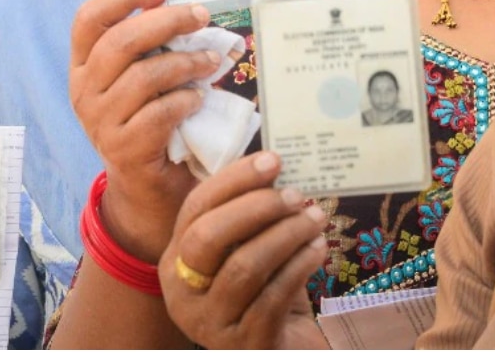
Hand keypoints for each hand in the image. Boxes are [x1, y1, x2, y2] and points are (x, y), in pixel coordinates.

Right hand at [69, 0, 220, 261]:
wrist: (148, 188)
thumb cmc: (150, 119)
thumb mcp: (142, 78)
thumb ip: (153, 46)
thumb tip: (187, 5)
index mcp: (83, 66)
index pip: (88, 18)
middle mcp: (83, 91)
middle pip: (119, 42)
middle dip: (165, 21)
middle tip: (201, 14)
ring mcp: (100, 122)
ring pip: (142, 76)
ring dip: (185, 62)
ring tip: (212, 60)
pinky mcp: (124, 149)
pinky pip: (158, 113)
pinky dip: (185, 100)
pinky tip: (200, 98)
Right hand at [160, 151, 328, 349]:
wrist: (283, 346)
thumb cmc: (265, 290)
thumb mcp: (249, 248)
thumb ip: (252, 215)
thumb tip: (276, 165)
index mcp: (176, 258)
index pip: (196, 207)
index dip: (234, 179)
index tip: (273, 160)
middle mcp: (182, 292)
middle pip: (208, 236)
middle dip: (256, 207)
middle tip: (296, 195)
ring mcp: (209, 322)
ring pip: (244, 267)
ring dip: (286, 235)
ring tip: (316, 219)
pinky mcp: (242, 344)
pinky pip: (272, 297)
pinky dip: (299, 266)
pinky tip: (318, 249)